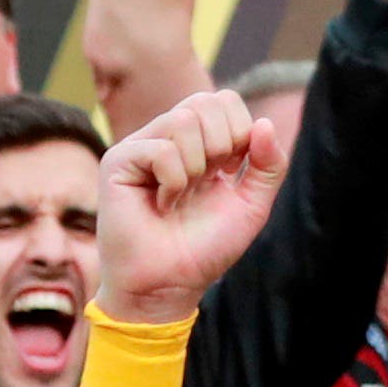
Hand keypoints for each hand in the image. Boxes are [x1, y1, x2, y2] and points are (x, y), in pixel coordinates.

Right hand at [88, 87, 286, 324]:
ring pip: (183, 120)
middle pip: (205, 101)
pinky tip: (162, 204)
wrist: (169, 286)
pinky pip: (162, 149)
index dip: (240, 130)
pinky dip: (174, 182)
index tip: (231, 171)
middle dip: (222, 144)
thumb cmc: (205, 248)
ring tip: (182, 197)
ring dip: (197, 167)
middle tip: (208, 183)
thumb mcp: (252, 205)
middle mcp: (168, 137)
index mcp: (198, 142)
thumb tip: (265, 123)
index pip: (224, 100)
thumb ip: (269, 166)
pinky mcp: (119, 161)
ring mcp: (141, 146)